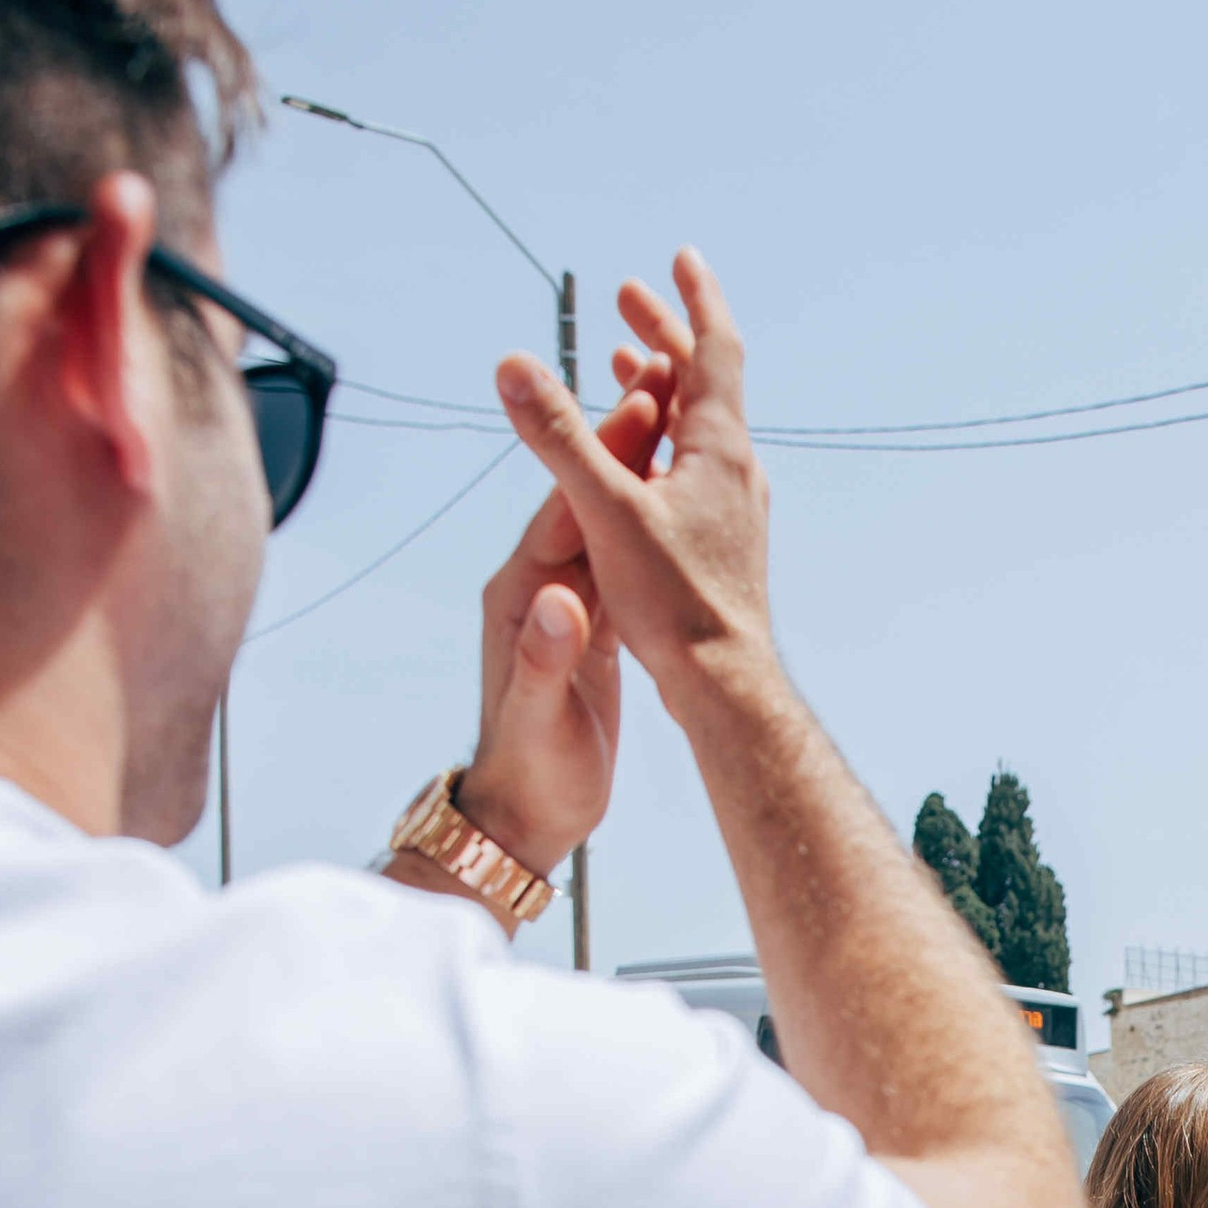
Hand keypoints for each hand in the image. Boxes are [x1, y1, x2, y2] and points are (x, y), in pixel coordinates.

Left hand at [459, 360, 669, 874]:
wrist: (527, 816)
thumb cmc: (531, 774)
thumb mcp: (540, 719)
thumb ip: (545, 658)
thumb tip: (559, 601)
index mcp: (520, 598)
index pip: (563, 511)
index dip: (600, 459)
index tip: (641, 412)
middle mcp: (538, 589)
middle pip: (586, 502)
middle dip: (626, 447)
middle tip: (672, 390)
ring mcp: (564, 604)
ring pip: (608, 524)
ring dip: (643, 477)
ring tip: (687, 429)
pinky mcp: (588, 627)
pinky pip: (622, 561)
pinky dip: (649, 527)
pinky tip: (682, 502)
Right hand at [490, 253, 776, 732]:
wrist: (724, 686)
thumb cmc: (674, 603)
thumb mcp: (605, 509)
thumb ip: (558, 436)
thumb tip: (513, 366)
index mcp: (718, 448)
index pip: (713, 349)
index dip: (693, 299)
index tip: (679, 258)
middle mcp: (736, 470)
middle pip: (705, 383)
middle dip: (664, 337)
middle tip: (628, 301)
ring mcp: (735, 509)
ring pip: (699, 429)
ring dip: (661, 392)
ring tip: (623, 370)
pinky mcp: (723, 544)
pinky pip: (695, 471)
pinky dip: (664, 443)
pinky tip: (640, 464)